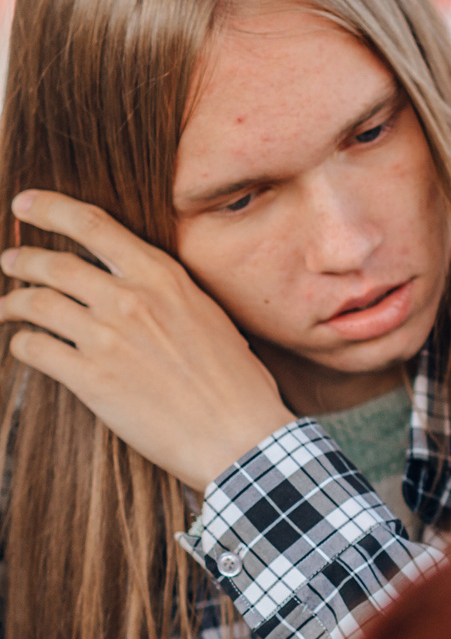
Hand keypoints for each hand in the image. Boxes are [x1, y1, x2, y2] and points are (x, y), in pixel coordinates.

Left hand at [0, 191, 292, 491]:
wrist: (239, 435)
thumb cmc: (236, 381)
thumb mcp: (209, 316)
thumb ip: (168, 294)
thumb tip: (135, 284)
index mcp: (164, 278)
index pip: (94, 226)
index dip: (50, 208)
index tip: (25, 203)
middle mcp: (130, 300)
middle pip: (53, 264)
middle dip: (21, 259)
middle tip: (10, 261)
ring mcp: (107, 339)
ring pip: (34, 302)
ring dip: (11, 302)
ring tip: (6, 307)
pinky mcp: (90, 378)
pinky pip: (33, 349)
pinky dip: (20, 344)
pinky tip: (25, 346)